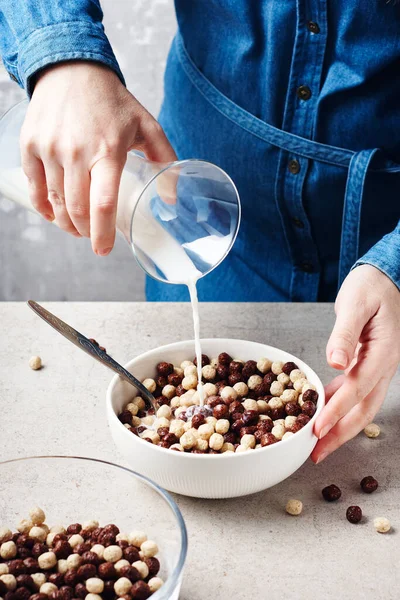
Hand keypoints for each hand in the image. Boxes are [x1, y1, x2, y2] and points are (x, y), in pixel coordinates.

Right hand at [20, 61, 176, 254]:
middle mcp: (76, 152)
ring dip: (66, 223)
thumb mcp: (146, 125)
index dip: (103, 234)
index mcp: (108, 151)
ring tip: (77, 227)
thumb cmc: (112, 102)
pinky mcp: (30, 145)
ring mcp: (49, 149)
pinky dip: (44, 207)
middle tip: (92, 238)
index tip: (104, 250)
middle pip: (77, 210)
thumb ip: (165, 160)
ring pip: (55, 203)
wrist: (71, 69)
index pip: (103, 204)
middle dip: (85, 232)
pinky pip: (34, 188)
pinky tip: (54, 213)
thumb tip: (172, 198)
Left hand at [311, 264, 399, 462]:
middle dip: (340, 434)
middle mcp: (383, 366)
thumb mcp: (356, 304)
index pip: (357, 389)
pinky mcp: (368, 364)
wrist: (386, 278)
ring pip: (361, 406)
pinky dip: (339, 405)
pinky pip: (355, 392)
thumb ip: (345, 333)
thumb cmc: (371, 287)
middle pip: (364, 410)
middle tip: (317, 454)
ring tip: (318, 444)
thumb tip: (336, 362)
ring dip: (340, 426)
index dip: (337, 412)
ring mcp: (378, 367)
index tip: (318, 430)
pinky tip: (322, 411)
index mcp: (382, 354)